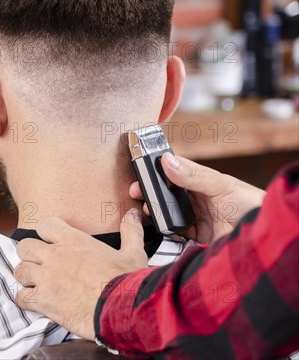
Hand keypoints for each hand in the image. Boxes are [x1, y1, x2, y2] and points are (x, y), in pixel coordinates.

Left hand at [14, 210, 146, 340]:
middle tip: (39, 264)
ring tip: (36, 284)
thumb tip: (133, 215)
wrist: (122, 310)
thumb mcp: (132, 253)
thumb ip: (130, 231)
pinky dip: (25, 300)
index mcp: (74, 240)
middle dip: (30, 255)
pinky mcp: (43, 301)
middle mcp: (55, 256)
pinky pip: (20, 297)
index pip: (44, 225)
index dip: (44, 233)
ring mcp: (46, 278)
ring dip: (26, 278)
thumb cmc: (127, 282)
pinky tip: (36, 302)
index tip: (49, 241)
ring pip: (20, 270)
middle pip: (25, 246)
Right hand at [129, 152, 265, 243]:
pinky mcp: (198, 235)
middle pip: (168, 192)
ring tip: (145, 210)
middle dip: (151, 191)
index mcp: (204, 180)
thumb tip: (167, 161)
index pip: (176, 169)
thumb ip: (194, 176)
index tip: (141, 168)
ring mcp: (198, 217)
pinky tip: (159, 228)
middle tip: (135, 192)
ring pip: (169, 211)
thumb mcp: (221, 186)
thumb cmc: (252, 206)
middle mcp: (199, 197)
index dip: (157, 168)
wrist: (264, 239)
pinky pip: (176, 232)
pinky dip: (166, 230)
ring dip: (156, 211)